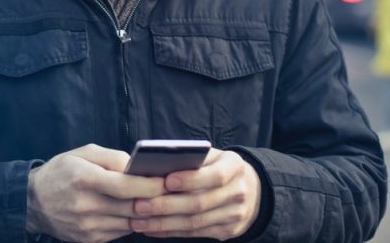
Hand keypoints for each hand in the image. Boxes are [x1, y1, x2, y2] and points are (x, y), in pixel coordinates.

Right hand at [27, 143, 165, 242]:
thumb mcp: (84, 153)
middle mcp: (85, 206)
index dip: (149, 185)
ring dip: (144, 213)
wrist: (34, 201)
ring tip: (154, 200)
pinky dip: (130, 221)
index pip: (125, 186)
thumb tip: (138, 167)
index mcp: (84, 179)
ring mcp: (87, 226)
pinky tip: (132, 210)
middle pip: (131, 207)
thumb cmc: (62, 171)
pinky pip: (120, 232)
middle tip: (168, 191)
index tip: (165, 180)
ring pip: (130, 222)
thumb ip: (113, 157)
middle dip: (153, 200)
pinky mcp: (89, 239)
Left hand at [129, 148, 260, 239]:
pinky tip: (152, 228)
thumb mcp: (212, 156)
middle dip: (166, 206)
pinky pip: (195, 233)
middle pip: (200, 203)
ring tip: (139, 220)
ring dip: (163, 223)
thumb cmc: (219, 166)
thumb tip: (157, 165)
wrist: (250, 189)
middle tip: (139, 205)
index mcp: (234, 166)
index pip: (214, 175)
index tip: (166, 180)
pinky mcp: (227, 231)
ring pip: (195, 222)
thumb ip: (191, 158)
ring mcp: (234, 214)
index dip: (190, 179)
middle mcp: (238, 191)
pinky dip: (170, 232)